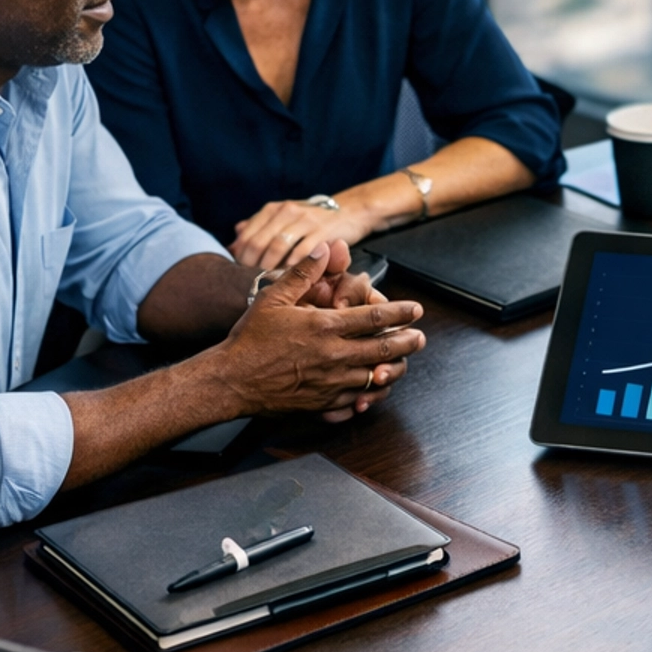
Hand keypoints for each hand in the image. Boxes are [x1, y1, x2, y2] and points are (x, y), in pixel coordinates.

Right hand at [213, 243, 425, 421]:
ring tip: (404, 363)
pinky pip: (358, 400)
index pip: (374, 318)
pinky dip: (372, 393)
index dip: (399, 313)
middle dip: (407, 343)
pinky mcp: (322, 404)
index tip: (415, 310)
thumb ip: (304, 272)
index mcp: (325, 327)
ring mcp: (330, 383)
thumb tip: (325, 247)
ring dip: (395, 369)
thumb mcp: (274, 297)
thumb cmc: (250, 338)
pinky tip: (375, 387)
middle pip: (384, 349)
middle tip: (420, 338)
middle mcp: (333, 355)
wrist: (230, 381)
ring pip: (376, 377)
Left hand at [231, 198, 368, 271]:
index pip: (247, 235)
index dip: (241, 257)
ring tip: (269, 280)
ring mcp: (305, 221)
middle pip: (259, 242)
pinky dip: (292, 267)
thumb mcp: (283, 220)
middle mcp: (286, 212)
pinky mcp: (323, 232)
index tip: (241, 273)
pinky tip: (290, 277)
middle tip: (253, 281)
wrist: (349, 212)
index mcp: (272, 209)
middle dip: (252, 265)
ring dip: (270, 267)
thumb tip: (232, 248)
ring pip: (277, 247)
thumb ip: (257, 230)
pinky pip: (301, 253)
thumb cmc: (310, 222)